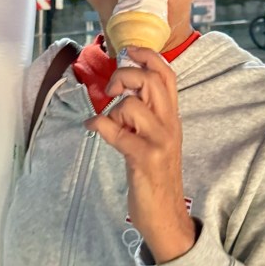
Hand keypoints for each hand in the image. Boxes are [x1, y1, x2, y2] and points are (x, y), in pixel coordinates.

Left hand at [84, 46, 195, 263]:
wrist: (167, 216)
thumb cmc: (156, 175)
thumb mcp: (157, 138)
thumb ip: (146, 113)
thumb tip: (123, 88)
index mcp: (172, 117)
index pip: (167, 75)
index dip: (148, 55)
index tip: (128, 49)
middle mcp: (169, 125)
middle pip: (151, 81)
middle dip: (124, 75)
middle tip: (110, 90)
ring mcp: (158, 142)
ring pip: (132, 105)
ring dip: (111, 109)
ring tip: (107, 122)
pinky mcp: (143, 159)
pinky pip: (116, 131)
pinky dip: (98, 124)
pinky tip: (92, 128)